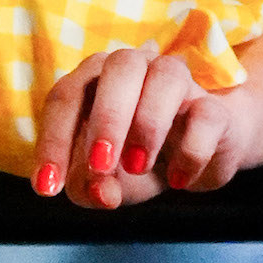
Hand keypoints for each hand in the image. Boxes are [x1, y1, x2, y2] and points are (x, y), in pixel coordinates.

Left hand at [30, 44, 258, 210]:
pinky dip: (191, 151)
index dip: (53, 142)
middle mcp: (135, 69)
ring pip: (167, 75)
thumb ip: (90, 187)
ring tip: (137, 166)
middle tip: (99, 165)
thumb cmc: (133, 160)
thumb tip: (103, 195)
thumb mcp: (103, 180)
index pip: (66, 97)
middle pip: (119, 67)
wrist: (195, 158)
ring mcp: (178, 82)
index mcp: (94, 79)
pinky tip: (177, 179)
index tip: (47, 188)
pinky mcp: (215, 108)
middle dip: (106, 118)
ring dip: (148, 123)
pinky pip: (207, 115)